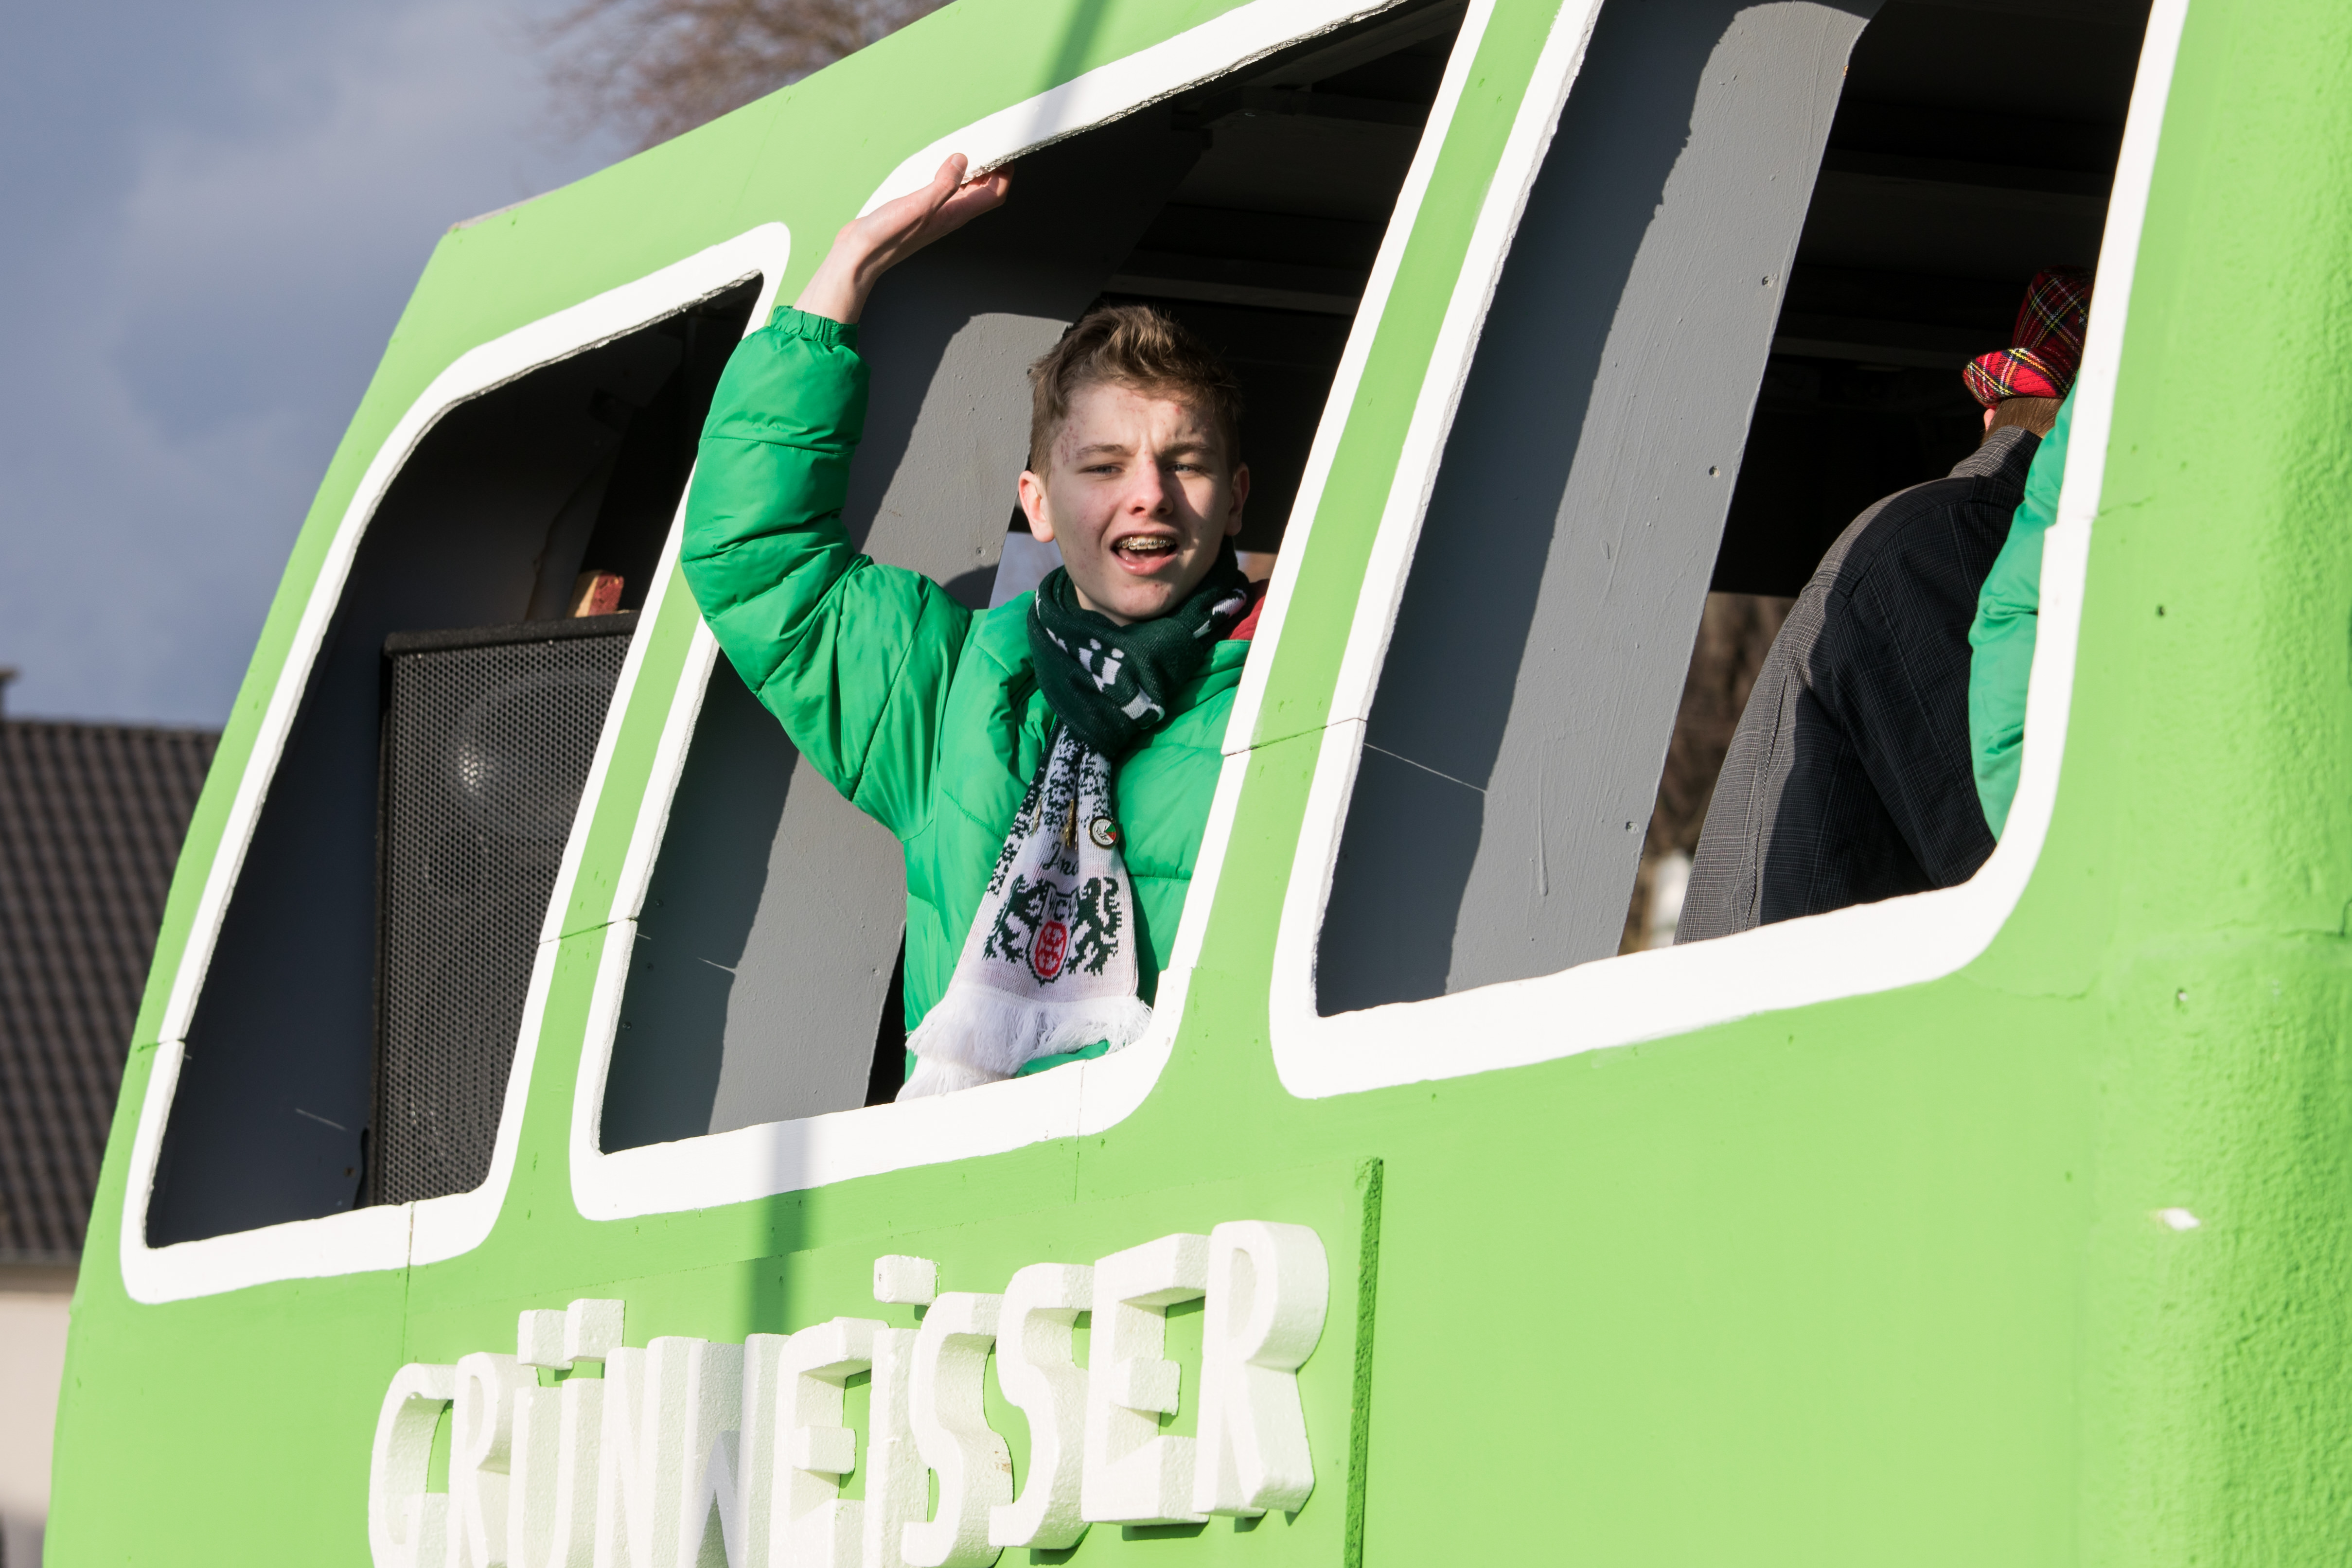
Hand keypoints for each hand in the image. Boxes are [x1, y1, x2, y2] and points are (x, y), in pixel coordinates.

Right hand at [794, 154, 1012, 323]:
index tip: (1007, 151)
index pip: (994, 195)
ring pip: (964, 191)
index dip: (1006, 174)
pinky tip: (940, 164)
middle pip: (983, 193)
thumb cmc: (886, 236)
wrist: (860, 255)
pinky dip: (950, 175)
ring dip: (973, 172)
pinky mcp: (919, 210)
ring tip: (972, 150)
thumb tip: (961, 160)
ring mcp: (935, 213)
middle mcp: (949, 214)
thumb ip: (942, 184)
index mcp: (954, 214)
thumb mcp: (918, 205)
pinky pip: (944, 190)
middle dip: (993, 170)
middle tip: (992, 145)